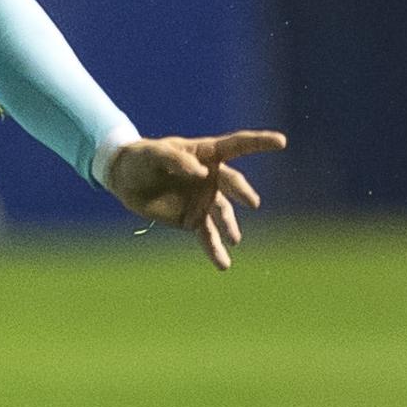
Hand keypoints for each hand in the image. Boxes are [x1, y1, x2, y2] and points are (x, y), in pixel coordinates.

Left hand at [104, 129, 286, 270]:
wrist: (125, 180)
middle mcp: (212, 177)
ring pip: (223, 213)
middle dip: (242, 191)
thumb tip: (201, 173)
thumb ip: (176, 159)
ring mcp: (205, 198)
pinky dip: (215, 250)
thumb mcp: (153, 154)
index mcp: (206, 154)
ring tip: (235, 239)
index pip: (237, 145)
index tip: (281, 141)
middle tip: (251, 202)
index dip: (259, 142)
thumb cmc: (141, 158)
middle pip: (232, 183)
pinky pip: (208, 235)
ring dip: (229, 226)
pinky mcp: (193, 218)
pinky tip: (223, 265)